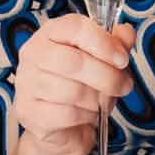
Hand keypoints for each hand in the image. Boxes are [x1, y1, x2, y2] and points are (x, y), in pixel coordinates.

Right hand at [8, 14, 134, 154]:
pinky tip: (87, 115)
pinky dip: (86, 116)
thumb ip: (116, 44)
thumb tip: (126, 33)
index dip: (104, 43)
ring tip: (102, 102)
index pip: (75, 27)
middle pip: (75, 61)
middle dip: (107, 77)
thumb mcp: (103, 62)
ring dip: (98, 100)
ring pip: (73, 91)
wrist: (61, 128)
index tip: (123, 59)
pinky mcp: (28, 111)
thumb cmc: (82, 88)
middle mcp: (33, 53)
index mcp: (51, 33)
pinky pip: (67, 114)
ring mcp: (27, 83)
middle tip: (123, 86)